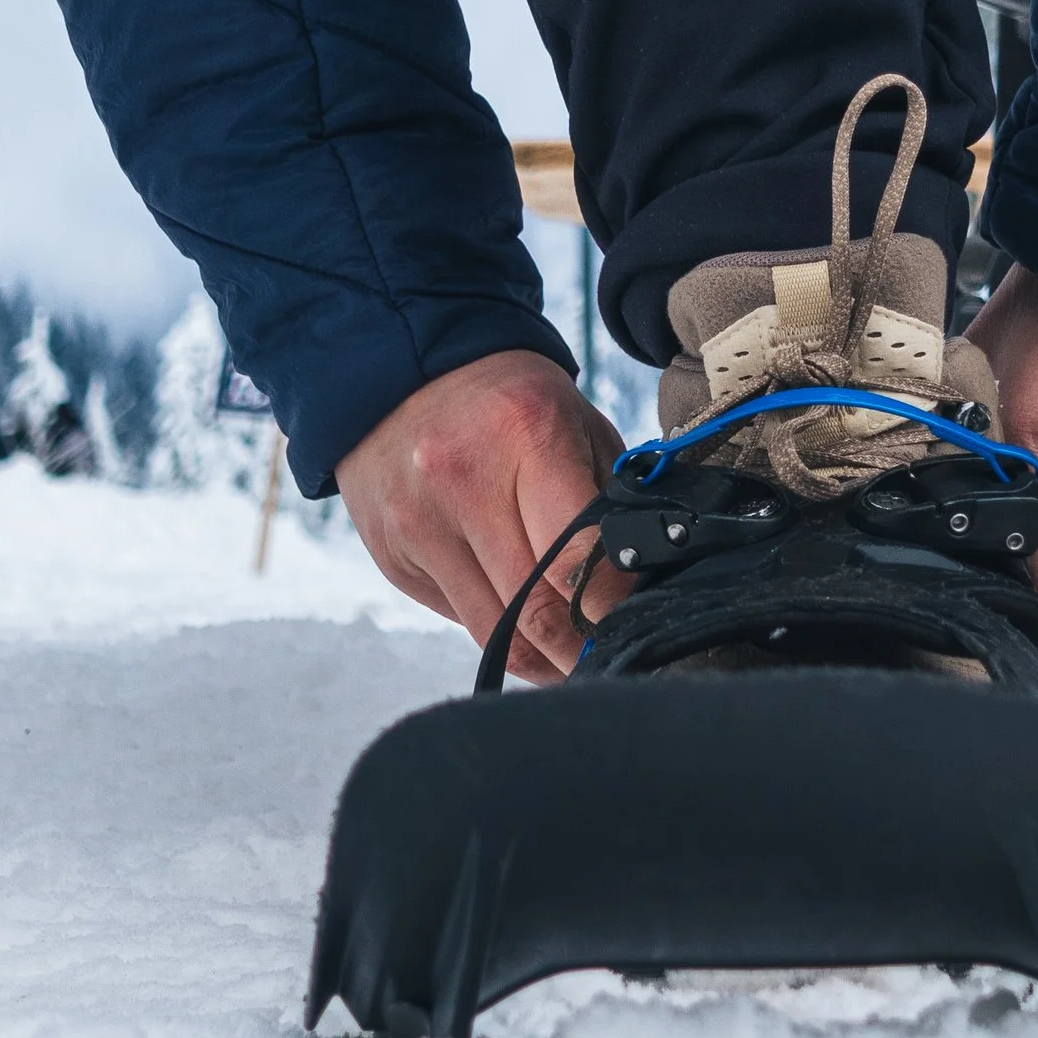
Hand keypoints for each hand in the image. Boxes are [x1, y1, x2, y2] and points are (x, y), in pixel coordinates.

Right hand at [336, 350, 628, 683]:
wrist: (402, 371)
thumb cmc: (513, 405)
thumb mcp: (579, 427)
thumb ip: (612, 502)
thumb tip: (645, 586)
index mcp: (526, 438)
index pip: (578, 559)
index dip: (614, 610)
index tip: (641, 628)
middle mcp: (460, 483)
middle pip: (534, 609)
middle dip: (582, 652)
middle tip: (616, 662)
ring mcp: (417, 525)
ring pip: (494, 632)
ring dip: (544, 663)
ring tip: (578, 666)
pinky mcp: (392, 557)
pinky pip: (460, 619)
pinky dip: (501, 634)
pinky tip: (527, 628)